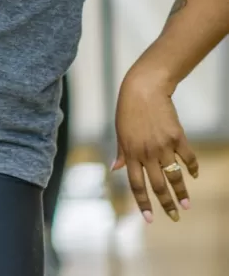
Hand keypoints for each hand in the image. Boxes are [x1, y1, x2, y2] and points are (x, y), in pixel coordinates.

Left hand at [113, 69, 197, 222]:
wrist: (143, 89)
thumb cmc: (128, 109)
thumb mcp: (119, 131)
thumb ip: (121, 152)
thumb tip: (115, 169)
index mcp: (130, 152)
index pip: (136, 184)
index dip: (143, 203)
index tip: (149, 219)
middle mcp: (146, 152)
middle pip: (158, 185)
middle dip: (166, 204)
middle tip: (174, 217)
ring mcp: (163, 145)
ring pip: (174, 176)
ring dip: (182, 193)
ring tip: (186, 206)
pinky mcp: (177, 137)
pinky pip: (188, 158)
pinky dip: (192, 168)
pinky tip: (193, 175)